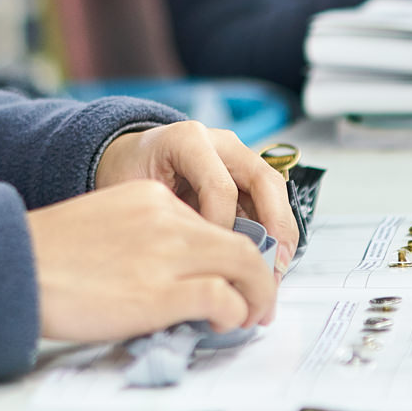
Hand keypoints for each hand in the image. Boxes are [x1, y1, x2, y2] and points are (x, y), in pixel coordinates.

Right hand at [26, 180, 278, 340]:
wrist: (18, 266)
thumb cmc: (51, 255)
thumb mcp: (108, 225)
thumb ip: (147, 236)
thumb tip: (176, 271)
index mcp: (153, 198)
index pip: (215, 222)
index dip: (236, 253)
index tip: (238, 277)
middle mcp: (167, 218)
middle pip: (241, 242)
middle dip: (260, 277)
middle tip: (259, 302)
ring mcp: (167, 253)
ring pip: (244, 265)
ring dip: (256, 296)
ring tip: (250, 317)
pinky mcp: (161, 291)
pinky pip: (223, 298)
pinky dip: (234, 313)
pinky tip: (224, 323)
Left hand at [93, 120, 299, 271]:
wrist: (129, 157)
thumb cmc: (130, 173)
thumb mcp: (135, 193)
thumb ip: (165, 219)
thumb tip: (198, 262)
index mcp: (188, 140)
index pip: (220, 186)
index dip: (222, 226)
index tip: (213, 257)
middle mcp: (220, 142)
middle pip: (263, 180)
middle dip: (274, 226)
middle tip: (272, 266)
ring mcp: (237, 156)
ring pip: (275, 190)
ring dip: (282, 232)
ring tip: (277, 269)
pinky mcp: (245, 174)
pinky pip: (269, 201)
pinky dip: (273, 231)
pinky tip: (269, 260)